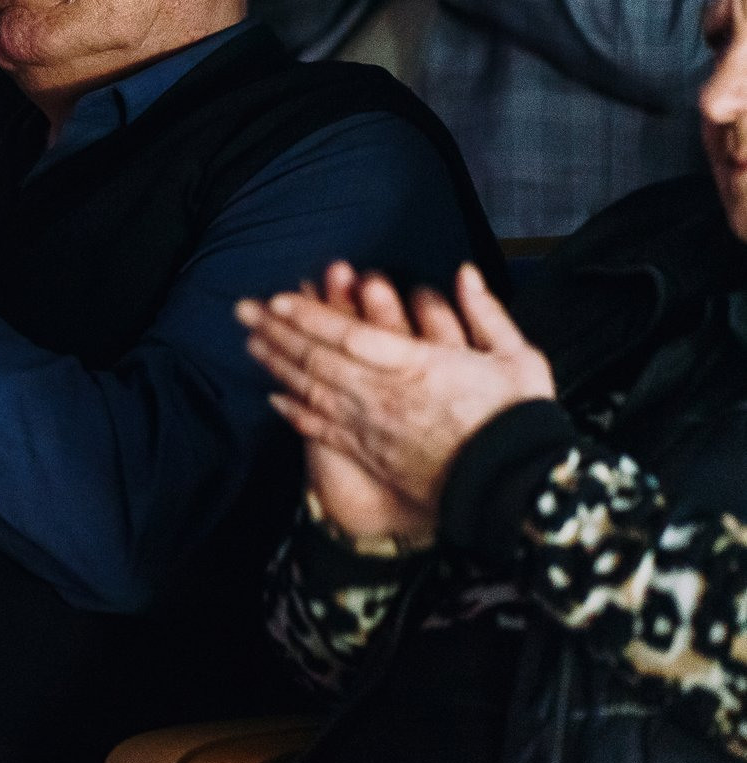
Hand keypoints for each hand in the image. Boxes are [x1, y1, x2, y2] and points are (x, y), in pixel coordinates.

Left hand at [238, 261, 555, 514]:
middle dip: (276, 332)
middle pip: (317, 358)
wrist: (519, 490)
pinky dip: (295, 413)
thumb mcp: (519, 358)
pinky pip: (324, 430)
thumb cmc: (521, 421)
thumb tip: (465, 272)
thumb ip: (486, 313)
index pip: (349, 335)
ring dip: (277, 365)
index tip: (279, 299)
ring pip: (313, 390)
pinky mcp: (371, 455)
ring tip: (249, 343)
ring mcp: (373, 427)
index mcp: (419, 365)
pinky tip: (273, 399)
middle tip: (241, 310)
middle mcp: (385, 394)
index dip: (310, 316)